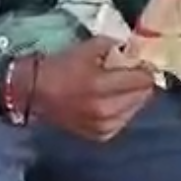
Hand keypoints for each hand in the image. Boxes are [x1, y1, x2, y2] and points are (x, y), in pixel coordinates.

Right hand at [21, 36, 154, 141]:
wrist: (34, 92)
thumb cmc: (59, 67)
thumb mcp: (86, 48)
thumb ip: (113, 45)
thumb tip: (132, 48)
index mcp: (101, 85)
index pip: (141, 80)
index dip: (145, 68)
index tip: (143, 61)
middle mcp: (105, 109)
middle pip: (143, 96)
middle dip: (142, 82)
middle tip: (134, 72)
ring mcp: (103, 126)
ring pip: (135, 109)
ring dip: (133, 96)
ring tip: (123, 86)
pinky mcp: (100, 135)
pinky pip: (123, 121)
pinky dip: (123, 110)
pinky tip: (114, 100)